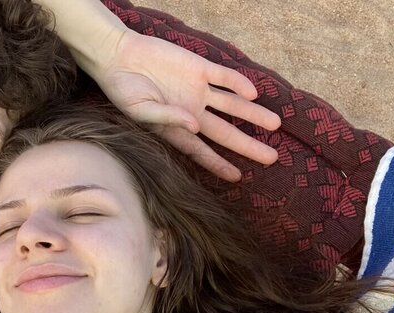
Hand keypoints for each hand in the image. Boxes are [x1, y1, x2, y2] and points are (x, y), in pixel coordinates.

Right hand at [93, 30, 281, 180]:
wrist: (118, 55)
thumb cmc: (122, 89)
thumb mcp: (139, 110)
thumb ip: (166, 118)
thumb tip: (195, 126)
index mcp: (175, 128)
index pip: (201, 151)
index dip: (218, 164)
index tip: (237, 177)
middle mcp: (191, 112)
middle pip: (225, 133)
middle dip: (248, 146)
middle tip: (272, 158)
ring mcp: (197, 90)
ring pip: (232, 105)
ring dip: (253, 114)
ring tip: (275, 125)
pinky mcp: (199, 68)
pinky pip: (224, 77)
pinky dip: (238, 83)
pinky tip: (252, 93)